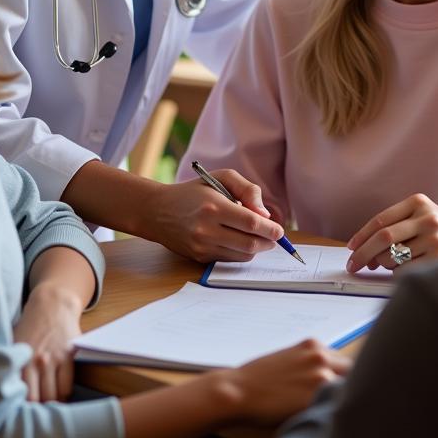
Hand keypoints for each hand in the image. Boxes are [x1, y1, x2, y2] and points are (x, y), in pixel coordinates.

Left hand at [12, 282, 82, 401]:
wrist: (52, 303)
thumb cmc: (30, 327)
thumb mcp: (14, 344)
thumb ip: (11, 366)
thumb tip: (1, 391)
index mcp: (19, 359)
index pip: (18, 395)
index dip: (20, 407)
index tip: (20, 409)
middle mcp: (35, 361)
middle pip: (37, 399)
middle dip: (36, 408)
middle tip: (35, 408)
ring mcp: (53, 359)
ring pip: (53, 395)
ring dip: (51, 402)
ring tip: (47, 401)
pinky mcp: (68, 356)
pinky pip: (66, 386)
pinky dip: (63, 393)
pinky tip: (59, 391)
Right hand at [150, 169, 283, 262]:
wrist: (157, 211)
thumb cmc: (193, 191)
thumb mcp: (220, 178)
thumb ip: (247, 190)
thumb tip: (265, 214)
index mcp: (213, 206)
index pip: (251, 224)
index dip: (270, 230)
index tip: (280, 231)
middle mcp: (207, 229)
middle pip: (249, 244)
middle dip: (268, 242)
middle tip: (274, 237)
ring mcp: (202, 247)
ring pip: (242, 255)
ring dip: (256, 249)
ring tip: (258, 238)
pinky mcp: (199, 258)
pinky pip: (229, 259)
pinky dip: (240, 252)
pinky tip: (240, 241)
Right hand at [214, 339, 351, 425]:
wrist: (238, 392)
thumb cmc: (258, 380)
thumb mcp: (288, 360)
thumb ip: (311, 364)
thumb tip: (330, 376)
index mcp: (313, 345)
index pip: (343, 361)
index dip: (343, 376)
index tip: (343, 386)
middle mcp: (320, 356)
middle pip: (351, 371)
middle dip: (347, 385)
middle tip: (339, 400)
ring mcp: (321, 375)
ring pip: (347, 387)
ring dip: (341, 397)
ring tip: (331, 410)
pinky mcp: (317, 396)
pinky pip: (337, 404)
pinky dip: (333, 410)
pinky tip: (324, 417)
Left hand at [346, 194, 437, 271]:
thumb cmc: (437, 228)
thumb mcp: (419, 214)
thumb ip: (393, 225)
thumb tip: (361, 250)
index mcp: (417, 203)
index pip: (381, 220)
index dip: (362, 235)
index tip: (350, 248)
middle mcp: (427, 219)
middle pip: (384, 238)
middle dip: (363, 253)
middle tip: (353, 265)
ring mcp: (435, 240)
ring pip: (393, 257)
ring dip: (383, 264)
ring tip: (386, 263)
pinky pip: (406, 271)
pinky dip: (397, 273)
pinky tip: (403, 269)